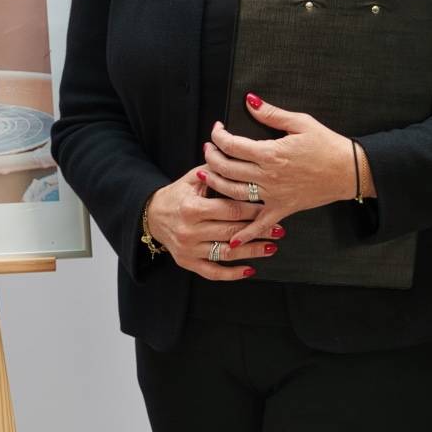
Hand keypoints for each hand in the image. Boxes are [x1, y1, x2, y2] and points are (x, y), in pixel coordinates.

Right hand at [145, 166, 283, 280]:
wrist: (151, 216)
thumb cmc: (177, 195)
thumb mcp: (192, 179)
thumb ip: (215, 171)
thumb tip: (238, 157)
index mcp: (191, 208)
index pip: (230, 209)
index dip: (253, 210)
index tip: (270, 208)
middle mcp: (189, 230)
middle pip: (232, 232)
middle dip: (259, 231)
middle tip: (280, 229)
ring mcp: (188, 249)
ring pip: (226, 253)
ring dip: (252, 252)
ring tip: (272, 247)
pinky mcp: (187, 262)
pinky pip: (213, 272)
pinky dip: (232, 274)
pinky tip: (250, 270)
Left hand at [203, 93, 360, 247]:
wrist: (350, 170)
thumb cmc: (327, 145)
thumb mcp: (301, 122)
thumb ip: (272, 114)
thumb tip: (250, 101)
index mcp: (271, 153)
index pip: (232, 145)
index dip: (218, 136)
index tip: (217, 130)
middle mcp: (269, 176)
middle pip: (227, 168)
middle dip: (211, 157)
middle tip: (207, 149)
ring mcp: (274, 194)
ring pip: (235, 193)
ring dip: (216, 184)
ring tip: (205, 174)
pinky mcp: (283, 208)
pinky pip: (261, 224)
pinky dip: (246, 233)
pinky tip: (231, 240)